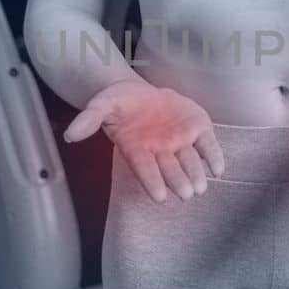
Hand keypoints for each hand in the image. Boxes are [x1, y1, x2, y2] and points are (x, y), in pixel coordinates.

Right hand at [65, 80, 225, 202]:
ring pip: (190, 162)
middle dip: (178, 182)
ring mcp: (180, 141)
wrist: (139, 90)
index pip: (144, 169)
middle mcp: (160, 151)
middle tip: (186, 194)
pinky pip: (207, 145)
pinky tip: (219, 168)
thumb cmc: (119, 102)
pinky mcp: (197, 128)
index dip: (152, 182)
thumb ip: (89, 119)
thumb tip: (70, 135)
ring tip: (200, 187)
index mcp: (136, 150)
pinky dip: (214, 156)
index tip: (159, 197)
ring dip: (196, 174)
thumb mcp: (102, 105)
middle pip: (171, 170)